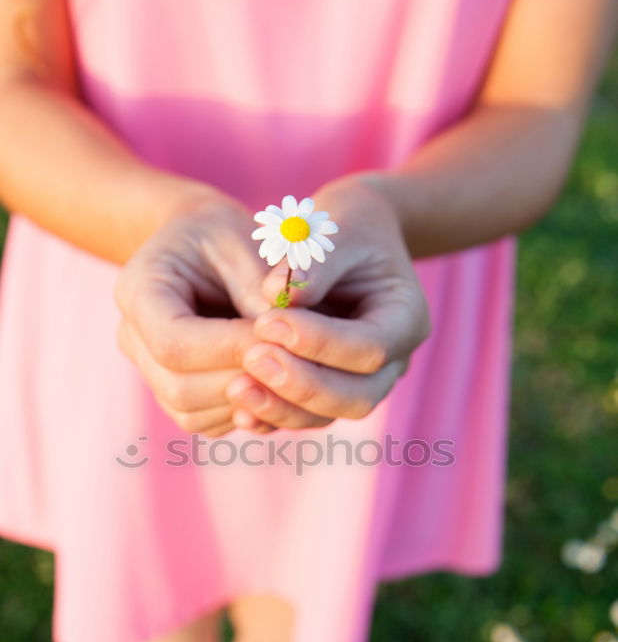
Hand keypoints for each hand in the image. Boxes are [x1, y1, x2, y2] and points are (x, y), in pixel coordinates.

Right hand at [113, 190, 278, 436]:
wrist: (205, 245)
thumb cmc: (227, 235)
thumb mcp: (245, 241)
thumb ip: (262, 292)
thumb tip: (287, 344)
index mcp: (138, 289)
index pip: (173, 342)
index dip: (230, 349)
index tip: (282, 339)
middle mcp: (132, 337)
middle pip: (178, 387)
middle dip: (243, 380)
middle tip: (296, 364)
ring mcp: (149, 371)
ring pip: (191, 412)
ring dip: (248, 402)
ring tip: (290, 374)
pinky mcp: (174, 394)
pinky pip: (207, 422)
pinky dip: (245, 412)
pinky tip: (277, 385)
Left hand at [225, 173, 431, 429]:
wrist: (351, 238)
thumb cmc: (346, 225)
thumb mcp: (336, 229)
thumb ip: (311, 263)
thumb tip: (274, 295)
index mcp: (406, 318)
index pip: (369, 347)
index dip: (319, 341)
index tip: (266, 321)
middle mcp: (394, 361)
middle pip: (357, 396)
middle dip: (303, 385)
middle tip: (251, 359)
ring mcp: (363, 382)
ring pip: (329, 415)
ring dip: (281, 407)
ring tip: (235, 387)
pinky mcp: (331, 391)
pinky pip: (304, 416)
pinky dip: (272, 414)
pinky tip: (237, 406)